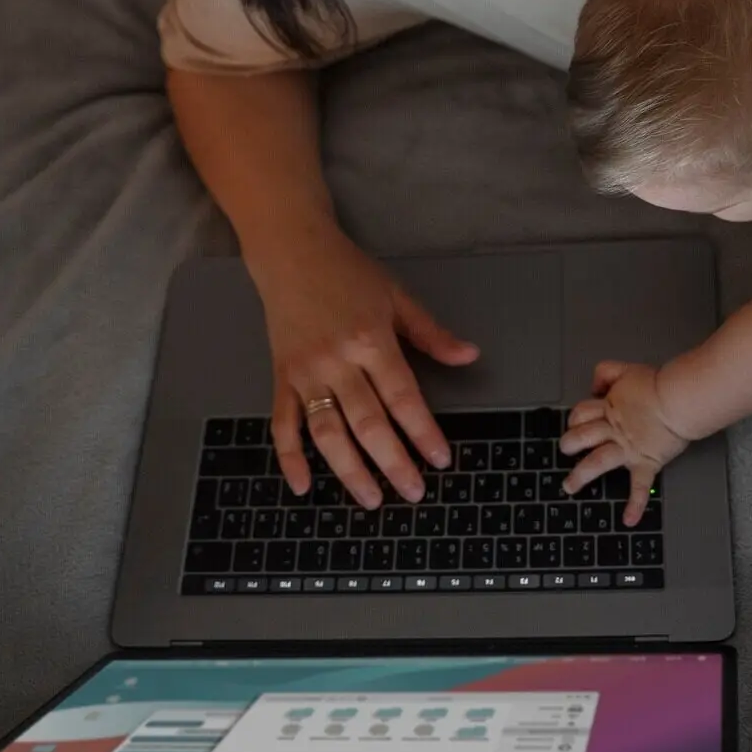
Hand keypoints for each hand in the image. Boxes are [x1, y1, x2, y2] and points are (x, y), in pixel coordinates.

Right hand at [249, 226, 478, 506]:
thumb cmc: (348, 272)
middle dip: (392, 463)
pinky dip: (289, 458)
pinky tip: (303, 487)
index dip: (422, 432)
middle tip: (413, 492)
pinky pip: (283, 425)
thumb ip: (431, 332)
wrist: (292, 251)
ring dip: (349, 471)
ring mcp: (306, 373)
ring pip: (327, 433)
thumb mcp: (396, 295)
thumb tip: (470, 356)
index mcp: (371, 339)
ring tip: (371, 500)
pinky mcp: (281, 378)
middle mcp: (337, 361)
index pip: (402, 397)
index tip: (440, 460)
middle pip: (367, 423)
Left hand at [558, 360, 688, 524]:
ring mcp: (627, 448)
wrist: (677, 399)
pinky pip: (640, 487)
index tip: (576, 423)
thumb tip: (595, 386)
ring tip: (569, 486)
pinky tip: (629, 519)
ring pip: (597, 462)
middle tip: (565, 450)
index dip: (575, 418)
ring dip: (580, 476)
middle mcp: (614, 430)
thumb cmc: (656, 384)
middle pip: (582, 437)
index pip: (581, 414)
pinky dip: (635, 505)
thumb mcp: (626, 369)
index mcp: (609, 409)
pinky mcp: (645, 462)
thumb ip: (606, 373)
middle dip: (569, 444)